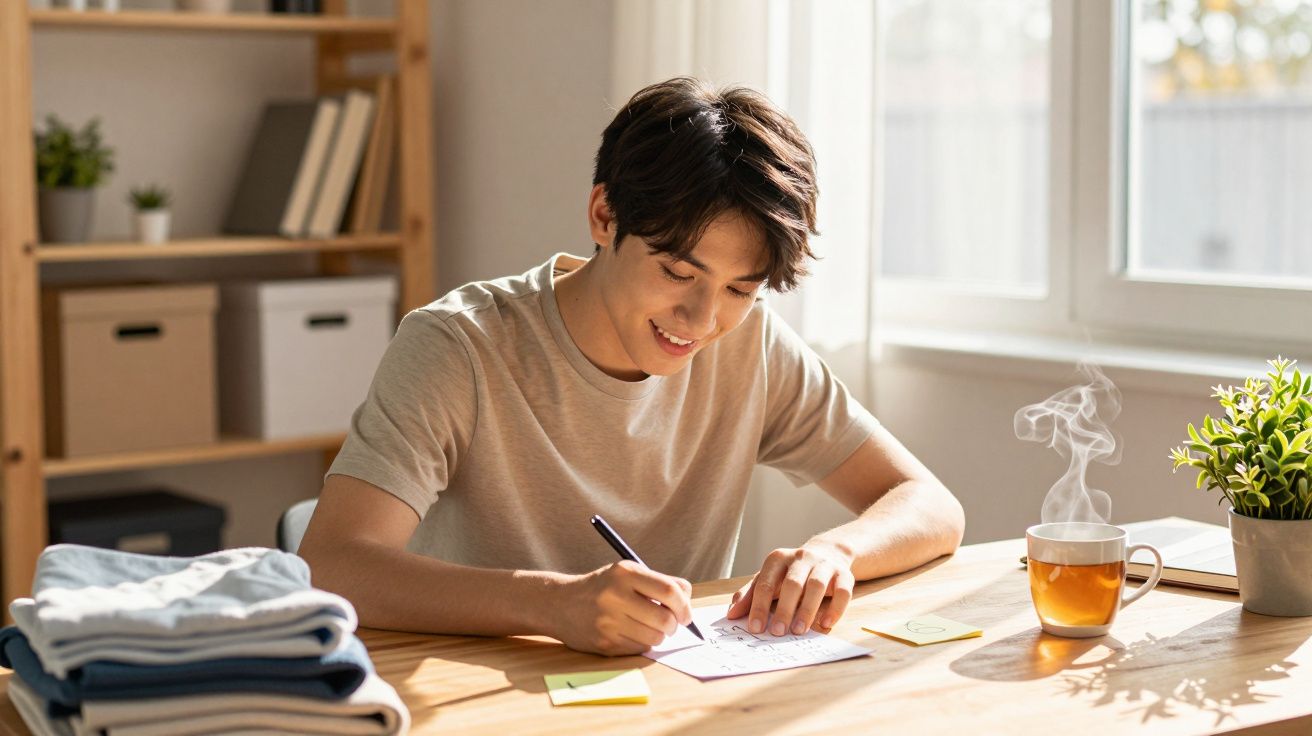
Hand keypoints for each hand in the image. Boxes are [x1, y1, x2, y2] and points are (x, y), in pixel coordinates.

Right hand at [549, 560, 692, 655]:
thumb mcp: (626, 573)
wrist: (560, 604)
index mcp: (625, 573)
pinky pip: (640, 648)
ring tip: (647, 626)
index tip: (685, 613)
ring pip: (655, 637)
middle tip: (670, 623)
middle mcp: (615, 596)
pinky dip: (642, 642)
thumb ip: (659, 582)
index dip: (684, 605)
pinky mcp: (604, 643)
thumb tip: (688, 598)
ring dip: (658, 635)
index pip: (669, 591)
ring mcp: (608, 622)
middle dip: (674, 624)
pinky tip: (629, 632)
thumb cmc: (603, 587)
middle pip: (665, 619)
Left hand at [726, 542, 854, 635]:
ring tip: (799, 630)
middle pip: (792, 584)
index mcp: (777, 559)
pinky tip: (826, 623)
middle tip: (778, 632)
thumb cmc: (790, 573)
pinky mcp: (844, 574)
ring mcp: (824, 565)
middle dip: (784, 609)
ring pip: (816, 585)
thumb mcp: (768, 579)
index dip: (759, 606)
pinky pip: (843, 591)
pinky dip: (835, 608)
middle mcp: (801, 558)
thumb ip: (750, 595)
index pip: (765, 583)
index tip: (756, 628)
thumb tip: (732, 615)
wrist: (827, 553)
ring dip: (807, 609)